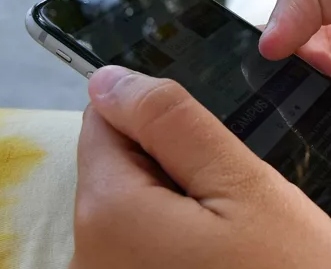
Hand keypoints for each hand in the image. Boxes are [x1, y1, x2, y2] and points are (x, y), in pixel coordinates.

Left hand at [71, 66, 330, 268]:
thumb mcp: (243, 184)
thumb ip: (172, 122)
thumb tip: (110, 79)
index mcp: (107, 214)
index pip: (102, 121)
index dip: (159, 118)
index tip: (210, 143)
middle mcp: (87, 259)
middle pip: (115, 171)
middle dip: (173, 169)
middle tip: (236, 199)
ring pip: (132, 214)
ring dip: (180, 211)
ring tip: (237, 239)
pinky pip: (143, 252)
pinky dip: (179, 247)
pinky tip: (225, 261)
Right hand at [259, 0, 330, 165]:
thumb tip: (264, 41)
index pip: (272, 37)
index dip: (254, 47)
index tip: (244, 61)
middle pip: (276, 87)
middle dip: (262, 93)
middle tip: (249, 101)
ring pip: (296, 125)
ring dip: (286, 127)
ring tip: (273, 129)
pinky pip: (330, 161)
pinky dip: (316, 159)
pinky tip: (304, 157)